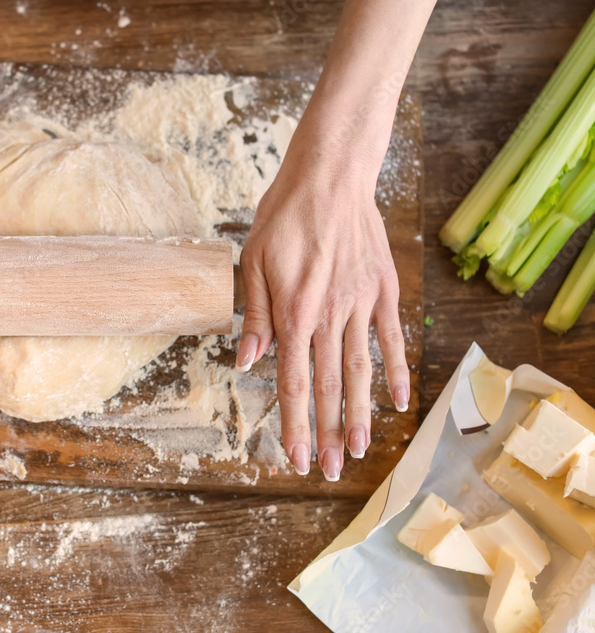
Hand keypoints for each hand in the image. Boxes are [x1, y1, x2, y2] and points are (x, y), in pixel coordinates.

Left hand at [236, 151, 408, 480]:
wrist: (330, 175)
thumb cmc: (283, 216)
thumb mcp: (252, 261)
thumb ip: (255, 316)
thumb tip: (247, 363)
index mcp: (294, 313)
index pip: (293, 382)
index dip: (295, 424)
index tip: (297, 458)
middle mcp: (330, 315)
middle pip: (329, 386)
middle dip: (328, 433)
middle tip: (330, 470)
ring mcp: (361, 304)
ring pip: (361, 370)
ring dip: (361, 413)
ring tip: (362, 449)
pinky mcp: (383, 289)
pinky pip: (390, 338)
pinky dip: (395, 370)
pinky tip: (399, 401)